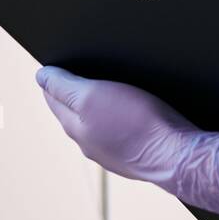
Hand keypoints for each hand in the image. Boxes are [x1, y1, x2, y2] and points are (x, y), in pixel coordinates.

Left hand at [35, 66, 218, 219]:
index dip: (53, 78)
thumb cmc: (137, 124)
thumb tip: (40, 77)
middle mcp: (89, 144)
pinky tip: (131, 111)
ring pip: (96, 123)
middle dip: (72, 91)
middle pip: (73, 112)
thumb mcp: (93, 97)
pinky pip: (119, 132)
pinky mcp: (135, 155)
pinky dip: (118, 118)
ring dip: (97, 105)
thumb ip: (64, 87)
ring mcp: (112, 153)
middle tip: (78, 71)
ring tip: (105, 87)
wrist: (178, 156)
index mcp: (75, 128)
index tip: (57, 63)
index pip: (53, 98)